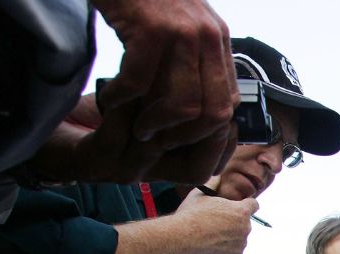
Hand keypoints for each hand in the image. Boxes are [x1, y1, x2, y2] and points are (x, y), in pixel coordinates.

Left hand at [27, 94, 237, 184]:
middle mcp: (146, 175)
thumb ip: (174, 109)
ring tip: (157, 80)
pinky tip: (122, 87)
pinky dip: (123, 105)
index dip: (221, 142)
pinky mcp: (95, 160)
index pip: (205, 169)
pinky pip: (118, 133)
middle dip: (200, 130)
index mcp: (162, 167)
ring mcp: (121, 171)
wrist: (50, 133)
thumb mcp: (144, 114)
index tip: (225, 108)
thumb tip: (212, 87)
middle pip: (193, 169)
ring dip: (159, 108)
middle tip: (200, 94)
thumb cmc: (101, 119)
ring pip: (157, 145)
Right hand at [92, 0, 237, 151]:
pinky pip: (141, 82)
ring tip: (135, 126)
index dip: (206, 133)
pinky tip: (110, 98)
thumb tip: (190, 110)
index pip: (228, 103)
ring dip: (155, 125)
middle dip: (184, 138)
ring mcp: (183, 32)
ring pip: (183, 105)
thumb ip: (188, 60)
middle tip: (155, 140)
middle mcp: (209, 37)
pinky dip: (123, 98)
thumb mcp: (177, 25)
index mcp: (218, 40)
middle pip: (213, 112)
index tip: (180, 142)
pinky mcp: (152, 28)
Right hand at [171, 188, 258, 253]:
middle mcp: (245, 228)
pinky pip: (233, 251)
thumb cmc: (191, 215)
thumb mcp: (200, 194)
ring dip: (230, 236)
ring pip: (239, 238)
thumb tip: (218, 175)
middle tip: (215, 222)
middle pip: (244, 222)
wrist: (182, 240)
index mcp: (241, 211)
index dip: (245, 204)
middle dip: (234, 222)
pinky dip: (226, 249)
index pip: (254, 205)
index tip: (238, 206)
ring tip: (210, 235)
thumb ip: (213, 184)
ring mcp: (241, 244)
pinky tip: (211, 245)